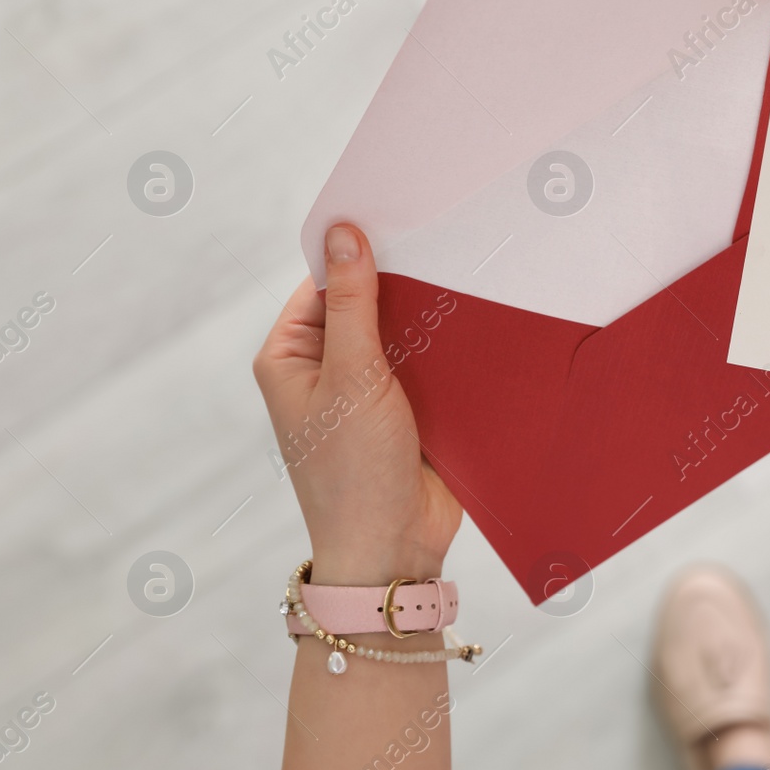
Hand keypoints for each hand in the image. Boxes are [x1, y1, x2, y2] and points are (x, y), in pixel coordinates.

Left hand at [253, 224, 461, 586]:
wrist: (393, 551)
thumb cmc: (354, 473)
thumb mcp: (352, 377)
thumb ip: (354, 304)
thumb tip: (345, 233)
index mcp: (291, 356)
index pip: (324, 283)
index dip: (357, 252)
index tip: (398, 218)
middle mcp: (326, 370)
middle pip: (367, 304)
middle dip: (403, 284)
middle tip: (445, 244)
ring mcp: (369, 392)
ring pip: (404, 335)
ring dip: (432, 320)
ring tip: (469, 282)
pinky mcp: (411, 413)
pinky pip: (431, 367)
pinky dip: (451, 352)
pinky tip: (478, 329)